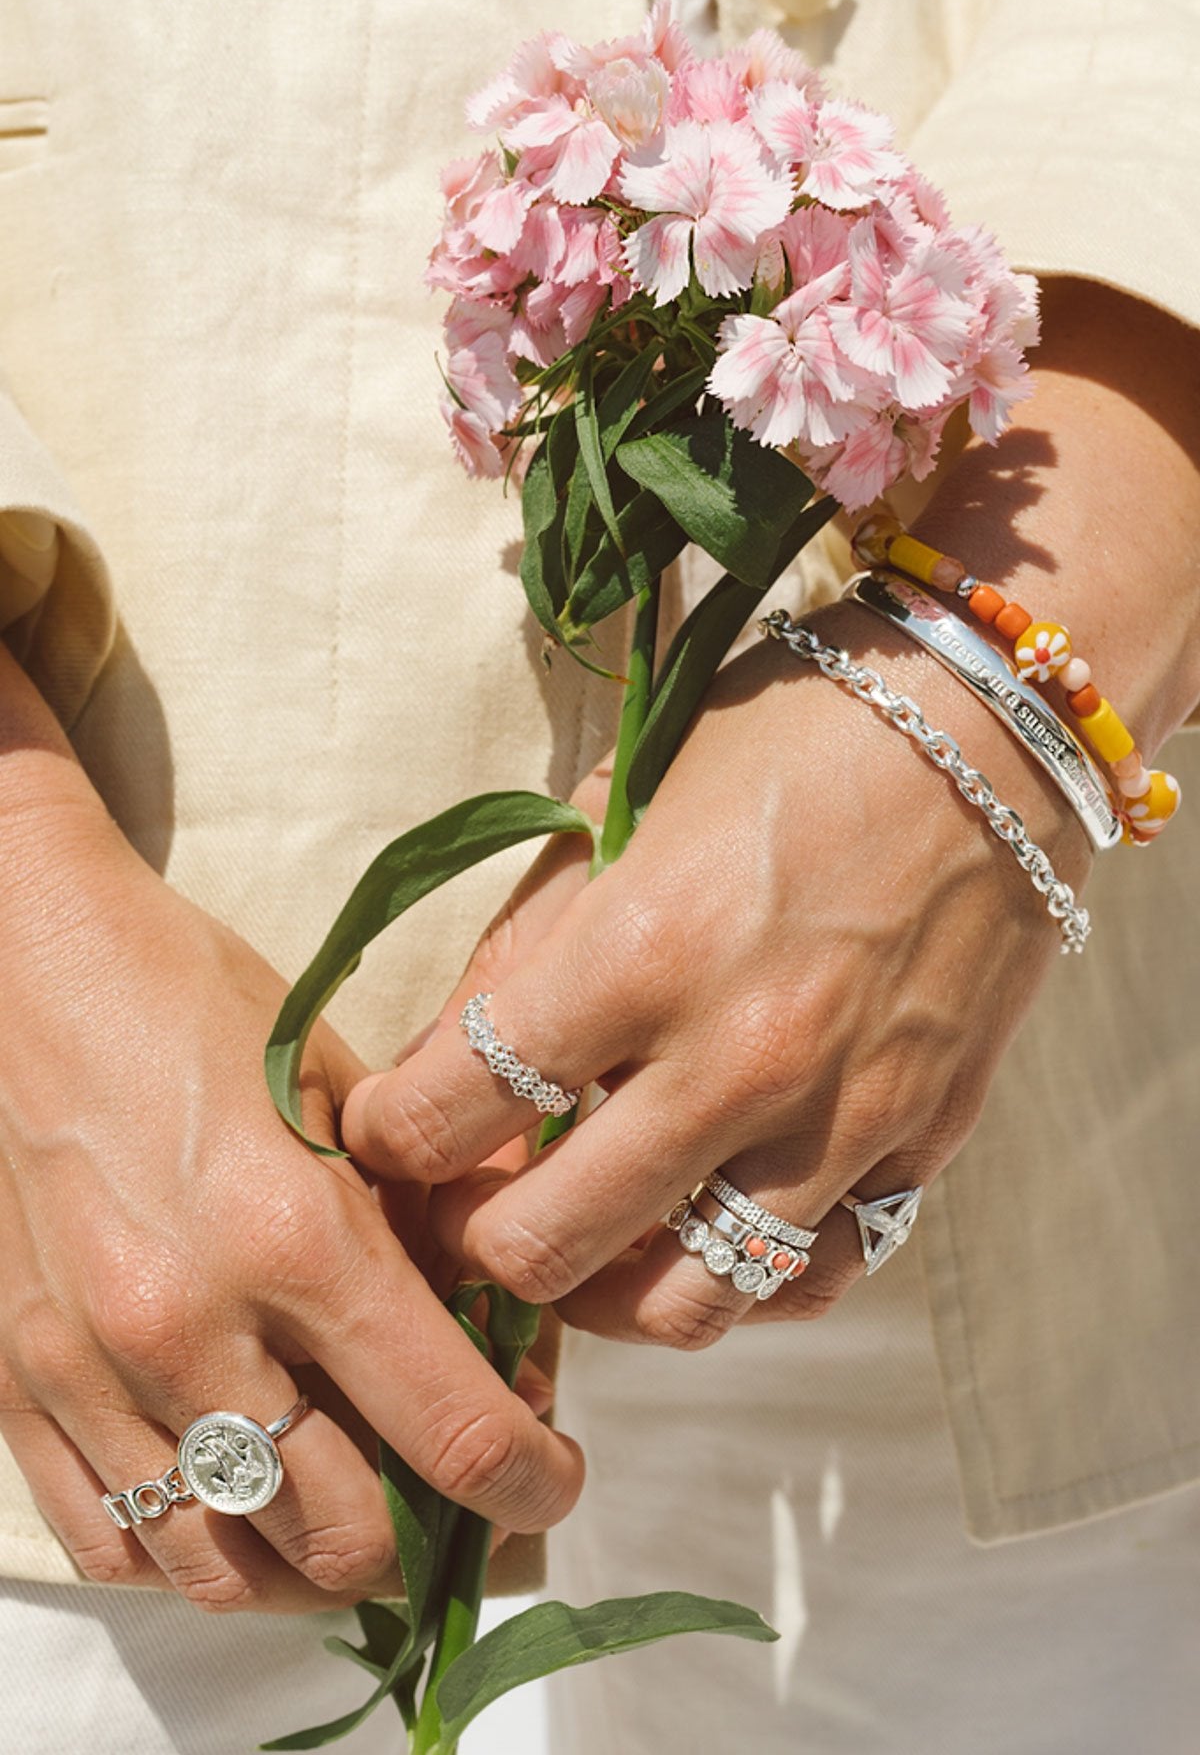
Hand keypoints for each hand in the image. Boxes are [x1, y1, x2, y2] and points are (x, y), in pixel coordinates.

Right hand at [0, 650, 579, 1612]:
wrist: (28, 973)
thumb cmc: (201, 1010)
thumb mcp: (344, 1097)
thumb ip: (424, 1227)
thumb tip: (505, 1343)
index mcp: (300, 1236)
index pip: (449, 1428)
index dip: (529, 1483)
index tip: (551, 1483)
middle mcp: (193, 1326)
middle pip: (341, 1536)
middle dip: (426, 1537)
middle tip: (450, 1495)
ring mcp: (91, 1371)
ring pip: (223, 1570)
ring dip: (309, 1570)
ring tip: (348, 1522)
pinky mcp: (18, 1387)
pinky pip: (109, 1549)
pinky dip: (192, 1559)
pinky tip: (237, 1514)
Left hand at [342, 278, 1199, 1349]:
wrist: (990, 729)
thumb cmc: (790, 740)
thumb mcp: (626, 807)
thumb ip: (526, 946)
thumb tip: (441, 1063)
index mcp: (643, 950)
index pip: (457, 1103)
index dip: (386, 1133)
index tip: (383, 1127)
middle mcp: (738, 1061)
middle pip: (543, 1245)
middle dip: (467, 1239)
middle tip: (457, 1203)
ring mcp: (838, 1121)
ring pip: (679, 1305)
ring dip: (595, 1291)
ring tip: (572, 1242)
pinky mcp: (918, 1147)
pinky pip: (808, 1284)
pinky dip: (732, 1286)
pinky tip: (694, 1237)